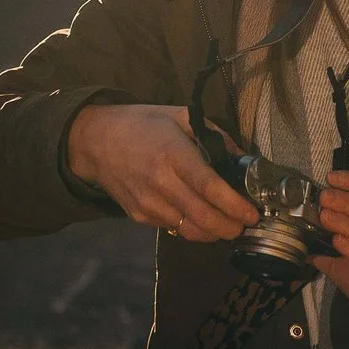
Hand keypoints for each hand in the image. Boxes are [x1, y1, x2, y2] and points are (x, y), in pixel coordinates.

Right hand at [65, 103, 257, 243]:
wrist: (95, 141)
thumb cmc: (142, 125)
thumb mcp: (180, 116)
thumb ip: (214, 135)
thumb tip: (243, 158)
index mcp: (173, 154)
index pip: (209, 187)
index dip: (234, 205)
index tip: (252, 213)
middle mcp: (160, 183)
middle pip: (203, 217)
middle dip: (230, 227)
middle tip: (245, 225)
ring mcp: (148, 203)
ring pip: (189, 231)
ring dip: (214, 233)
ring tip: (228, 225)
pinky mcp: (139, 216)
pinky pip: (173, 228)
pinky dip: (192, 228)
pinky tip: (200, 218)